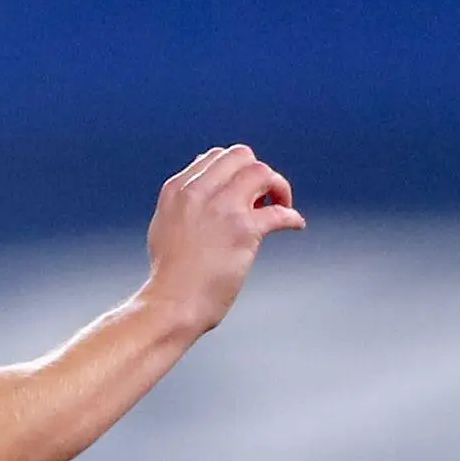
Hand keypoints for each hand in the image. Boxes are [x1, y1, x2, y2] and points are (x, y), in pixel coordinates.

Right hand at [139, 144, 304, 335]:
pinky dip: (292, 216)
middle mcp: (199, 192)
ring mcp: (222, 208)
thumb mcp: (164, 225)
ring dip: (277, 186)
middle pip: (241, 156)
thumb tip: (203, 187)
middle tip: (264, 195)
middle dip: (257, 173)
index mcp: (178, 190)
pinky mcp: (243, 230)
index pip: (215, 157)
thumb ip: (183, 203)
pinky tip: (295, 224)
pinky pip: (279, 212)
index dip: (236, 170)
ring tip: (281, 204)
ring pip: (261, 172)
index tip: (244, 189)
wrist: (172, 303)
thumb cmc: (170, 275)